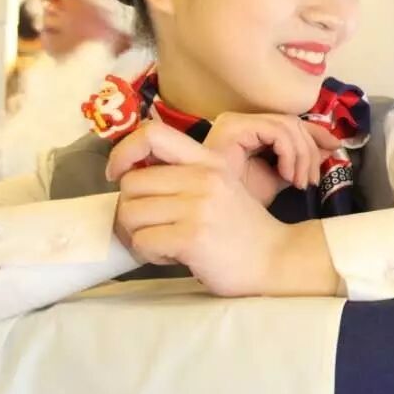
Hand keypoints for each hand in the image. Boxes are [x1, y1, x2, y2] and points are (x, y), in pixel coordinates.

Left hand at [107, 122, 338, 296]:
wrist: (274, 259)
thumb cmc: (239, 228)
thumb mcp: (218, 187)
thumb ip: (183, 175)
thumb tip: (127, 174)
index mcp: (208, 161)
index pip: (152, 134)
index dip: (124, 152)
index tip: (119, 174)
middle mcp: (204, 177)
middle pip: (131, 184)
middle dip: (132, 210)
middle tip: (154, 226)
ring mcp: (198, 206)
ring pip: (129, 214)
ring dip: (139, 235)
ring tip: (166, 242)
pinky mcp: (192, 237)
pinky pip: (142, 242)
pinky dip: (149, 255)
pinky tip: (173, 256)